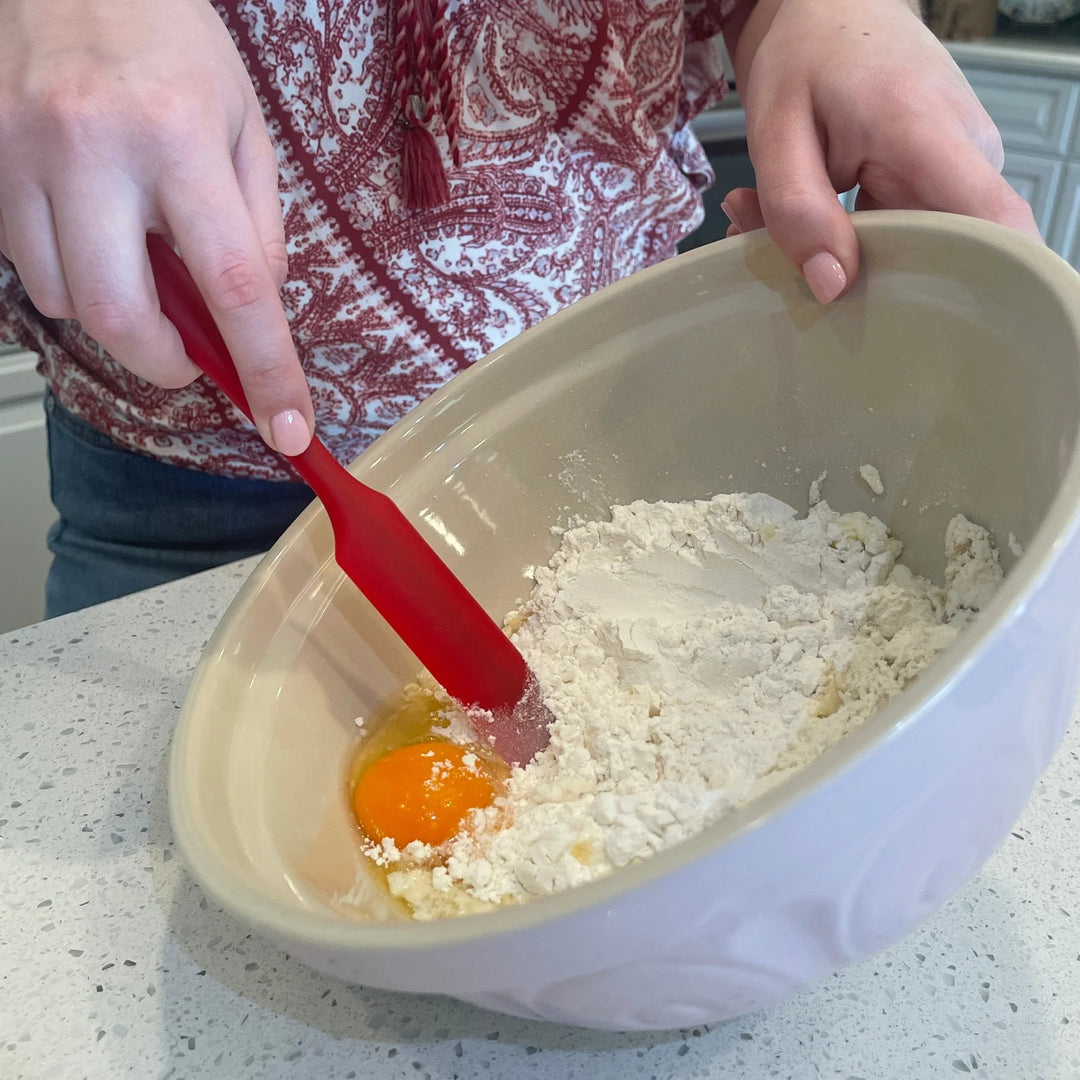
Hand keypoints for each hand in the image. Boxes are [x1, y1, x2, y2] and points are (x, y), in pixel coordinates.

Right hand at [0, 0, 312, 453]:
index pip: (235, 288)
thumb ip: (259, 225)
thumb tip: (257, 309)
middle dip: (163, 361)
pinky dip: (68, 275)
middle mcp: (93, 151)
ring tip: (135, 259)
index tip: (287, 430)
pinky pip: (24, 264)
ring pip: (63, 300)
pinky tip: (91, 231)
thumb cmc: (169, 43)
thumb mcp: (245, 126)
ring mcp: (23, 156)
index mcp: (180, 140)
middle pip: (121, 315)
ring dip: (112, 313)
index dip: (265, 372)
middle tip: (189, 355)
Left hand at [721, 0, 1040, 302]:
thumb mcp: (776, 128)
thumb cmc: (805, 53)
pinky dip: (838, 237)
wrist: (827, 9)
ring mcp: (956, 169)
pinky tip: (790, 216)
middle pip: (939, 252)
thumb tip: (832, 287)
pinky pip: (898, 232)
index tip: (966, 332)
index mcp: (925, 129)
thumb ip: (796, 210)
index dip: (992, 281)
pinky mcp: (937, 182)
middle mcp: (960, 152)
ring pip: (909, 248)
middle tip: (770, 249)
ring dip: (834, 253)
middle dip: (854, 274)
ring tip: (764, 221)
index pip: (991, 219)